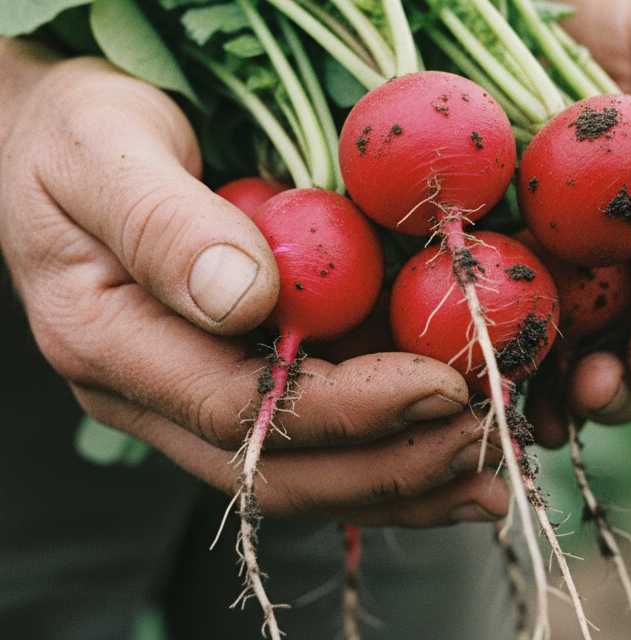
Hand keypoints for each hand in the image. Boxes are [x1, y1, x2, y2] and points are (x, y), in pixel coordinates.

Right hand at [0, 39, 508, 524]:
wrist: (59, 142)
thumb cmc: (76, 133)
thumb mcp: (104, 149)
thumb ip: (164, 225)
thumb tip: (245, 300)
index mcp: (107, 341)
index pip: (240, 408)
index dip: (348, 410)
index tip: (441, 388)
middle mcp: (149, 393)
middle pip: (278, 467)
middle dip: (389, 466)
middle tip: (482, 445)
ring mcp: (190, 397)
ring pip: (299, 474)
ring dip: (398, 484)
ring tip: (483, 483)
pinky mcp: (230, 382)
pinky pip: (309, 441)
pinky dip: (383, 456)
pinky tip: (446, 463)